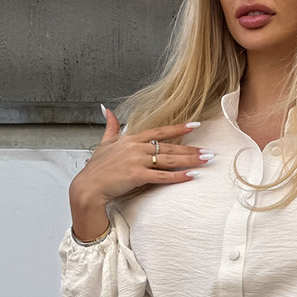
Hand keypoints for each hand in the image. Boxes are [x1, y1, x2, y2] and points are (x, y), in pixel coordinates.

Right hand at [69, 107, 210, 239]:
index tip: (194, 125)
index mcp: (130, 139)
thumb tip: (106, 110)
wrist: (87, 187)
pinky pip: (162, 176)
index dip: (178, 128)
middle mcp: (136, 148)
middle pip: (169, 147)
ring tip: (206, 160)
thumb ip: (110, 126)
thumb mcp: (103, 144)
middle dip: (191, 149)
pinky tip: (192, 175)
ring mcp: (137, 161)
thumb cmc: (96, 169)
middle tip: (209, 151)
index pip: (159, 131)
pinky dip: (178, 176)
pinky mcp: (137, 176)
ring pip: (169, 159)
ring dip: (190, 160)